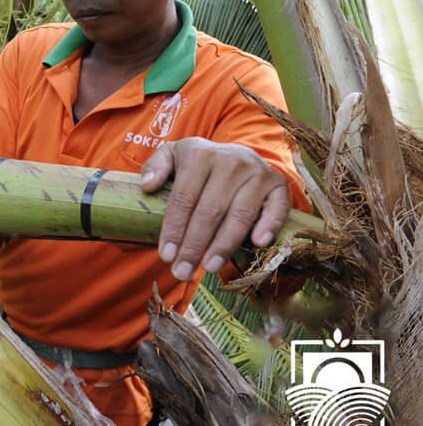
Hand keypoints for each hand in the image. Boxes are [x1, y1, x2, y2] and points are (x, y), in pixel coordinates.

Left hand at [139, 137, 289, 281]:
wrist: (237, 153)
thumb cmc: (199, 162)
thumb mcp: (172, 155)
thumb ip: (155, 166)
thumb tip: (147, 186)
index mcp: (200, 155)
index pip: (184, 198)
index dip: (174, 228)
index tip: (166, 255)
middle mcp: (231, 162)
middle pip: (210, 211)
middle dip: (194, 245)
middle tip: (182, 272)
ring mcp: (257, 173)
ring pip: (239, 214)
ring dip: (224, 245)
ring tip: (209, 268)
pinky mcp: (278, 185)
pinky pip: (276, 208)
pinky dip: (269, 225)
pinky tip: (257, 243)